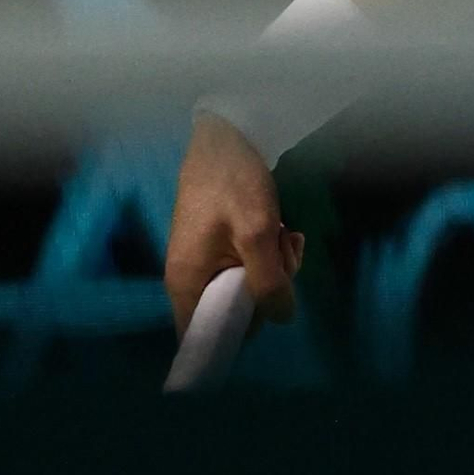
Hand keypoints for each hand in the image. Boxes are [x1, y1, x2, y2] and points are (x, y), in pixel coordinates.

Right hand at [164, 112, 304, 337]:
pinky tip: (285, 232)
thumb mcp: (258, 233)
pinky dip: (270, 254)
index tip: (266, 316)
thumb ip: (269, 281)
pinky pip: (247, 266)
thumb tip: (282, 317)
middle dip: (268, 292)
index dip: (236, 338)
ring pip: (247, 287)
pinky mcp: (220, 246)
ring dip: (276, 268)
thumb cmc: (234, 183)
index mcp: (186, 283)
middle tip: (284, 259)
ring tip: (287, 238)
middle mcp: (189, 279)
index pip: (201, 339)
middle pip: (233, 312)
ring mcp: (205, 261)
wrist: (226, 135)